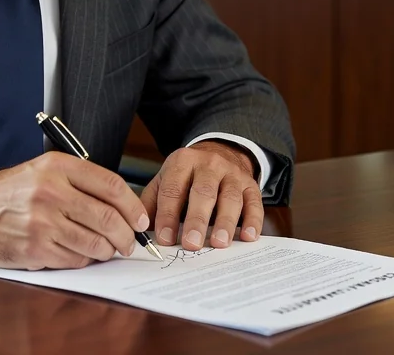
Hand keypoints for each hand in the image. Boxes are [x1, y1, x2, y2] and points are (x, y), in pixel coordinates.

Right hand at [0, 153, 149, 269]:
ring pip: (95, 243)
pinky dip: (85, 260)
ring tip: (109, 250)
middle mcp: (51, 192)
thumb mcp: (44, 170)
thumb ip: (81, 182)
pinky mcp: (35, 249)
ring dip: (108, 251)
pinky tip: (81, 254)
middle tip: (130, 242)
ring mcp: (42, 222)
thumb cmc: (10, 192)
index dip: (134, 206)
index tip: (141, 219)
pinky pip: (75, 259)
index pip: (111, 186)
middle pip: (108, 218)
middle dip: (127, 235)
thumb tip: (122, 206)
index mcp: (58, 167)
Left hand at [141, 140, 261, 250]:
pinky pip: (255, 202)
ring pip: (230, 197)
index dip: (168, 215)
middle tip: (191, 243)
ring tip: (219, 243)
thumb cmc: (187, 175)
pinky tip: (248, 236)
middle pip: (203, 192)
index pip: (173, 189)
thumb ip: (151, 202)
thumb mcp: (165, 179)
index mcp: (183, 162)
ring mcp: (232, 173)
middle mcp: (209, 164)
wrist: (220, 151)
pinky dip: (253, 220)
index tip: (165, 239)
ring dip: (226, 222)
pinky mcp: (251, 184)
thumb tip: (139, 230)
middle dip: (197, 219)